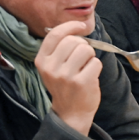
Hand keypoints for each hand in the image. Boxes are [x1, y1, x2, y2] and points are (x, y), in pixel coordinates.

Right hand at [36, 21, 101, 135]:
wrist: (70, 113)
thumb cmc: (65, 86)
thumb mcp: (52, 68)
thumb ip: (59, 49)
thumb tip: (75, 27)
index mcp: (42, 60)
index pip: (55, 34)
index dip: (70, 26)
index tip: (81, 26)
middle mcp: (51, 67)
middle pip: (74, 41)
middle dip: (83, 46)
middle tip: (82, 59)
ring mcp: (66, 75)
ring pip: (86, 49)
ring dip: (90, 57)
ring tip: (85, 68)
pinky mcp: (81, 82)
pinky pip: (96, 62)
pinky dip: (96, 67)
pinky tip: (90, 76)